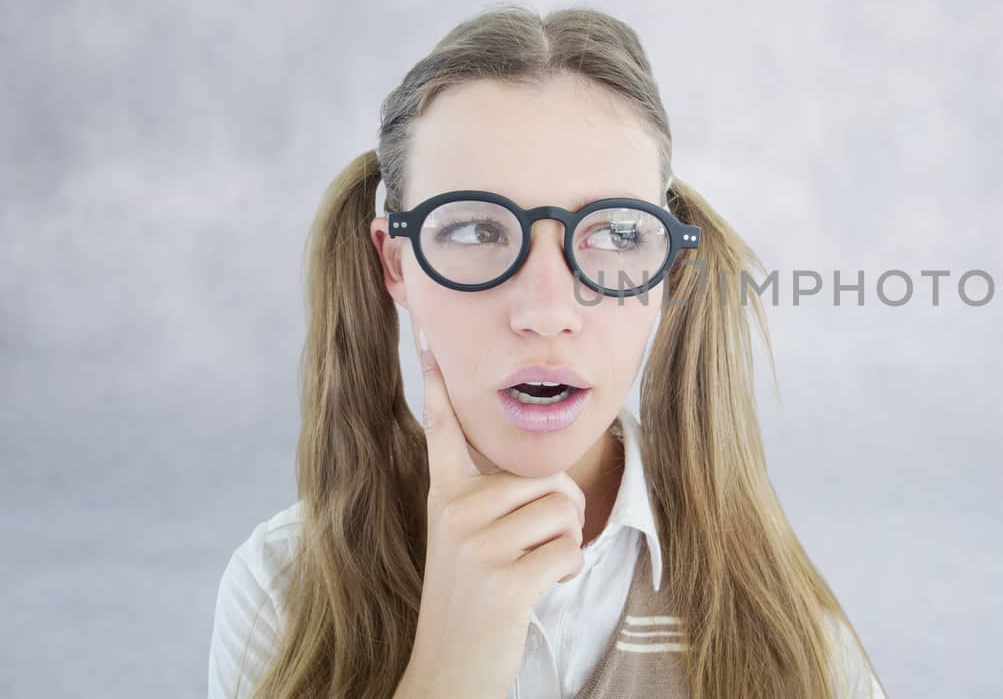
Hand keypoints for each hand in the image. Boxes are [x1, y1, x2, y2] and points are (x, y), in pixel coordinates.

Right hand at [394, 327, 587, 698]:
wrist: (448, 671)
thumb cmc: (471, 602)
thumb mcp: (464, 543)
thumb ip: (490, 503)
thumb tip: (548, 480)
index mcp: (445, 498)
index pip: (443, 431)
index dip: (439, 385)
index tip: (428, 339)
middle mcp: (455, 513)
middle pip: (550, 479)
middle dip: (563, 514)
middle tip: (533, 550)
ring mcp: (476, 547)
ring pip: (566, 511)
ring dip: (567, 544)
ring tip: (533, 569)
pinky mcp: (504, 581)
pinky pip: (570, 550)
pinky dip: (568, 572)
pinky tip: (538, 590)